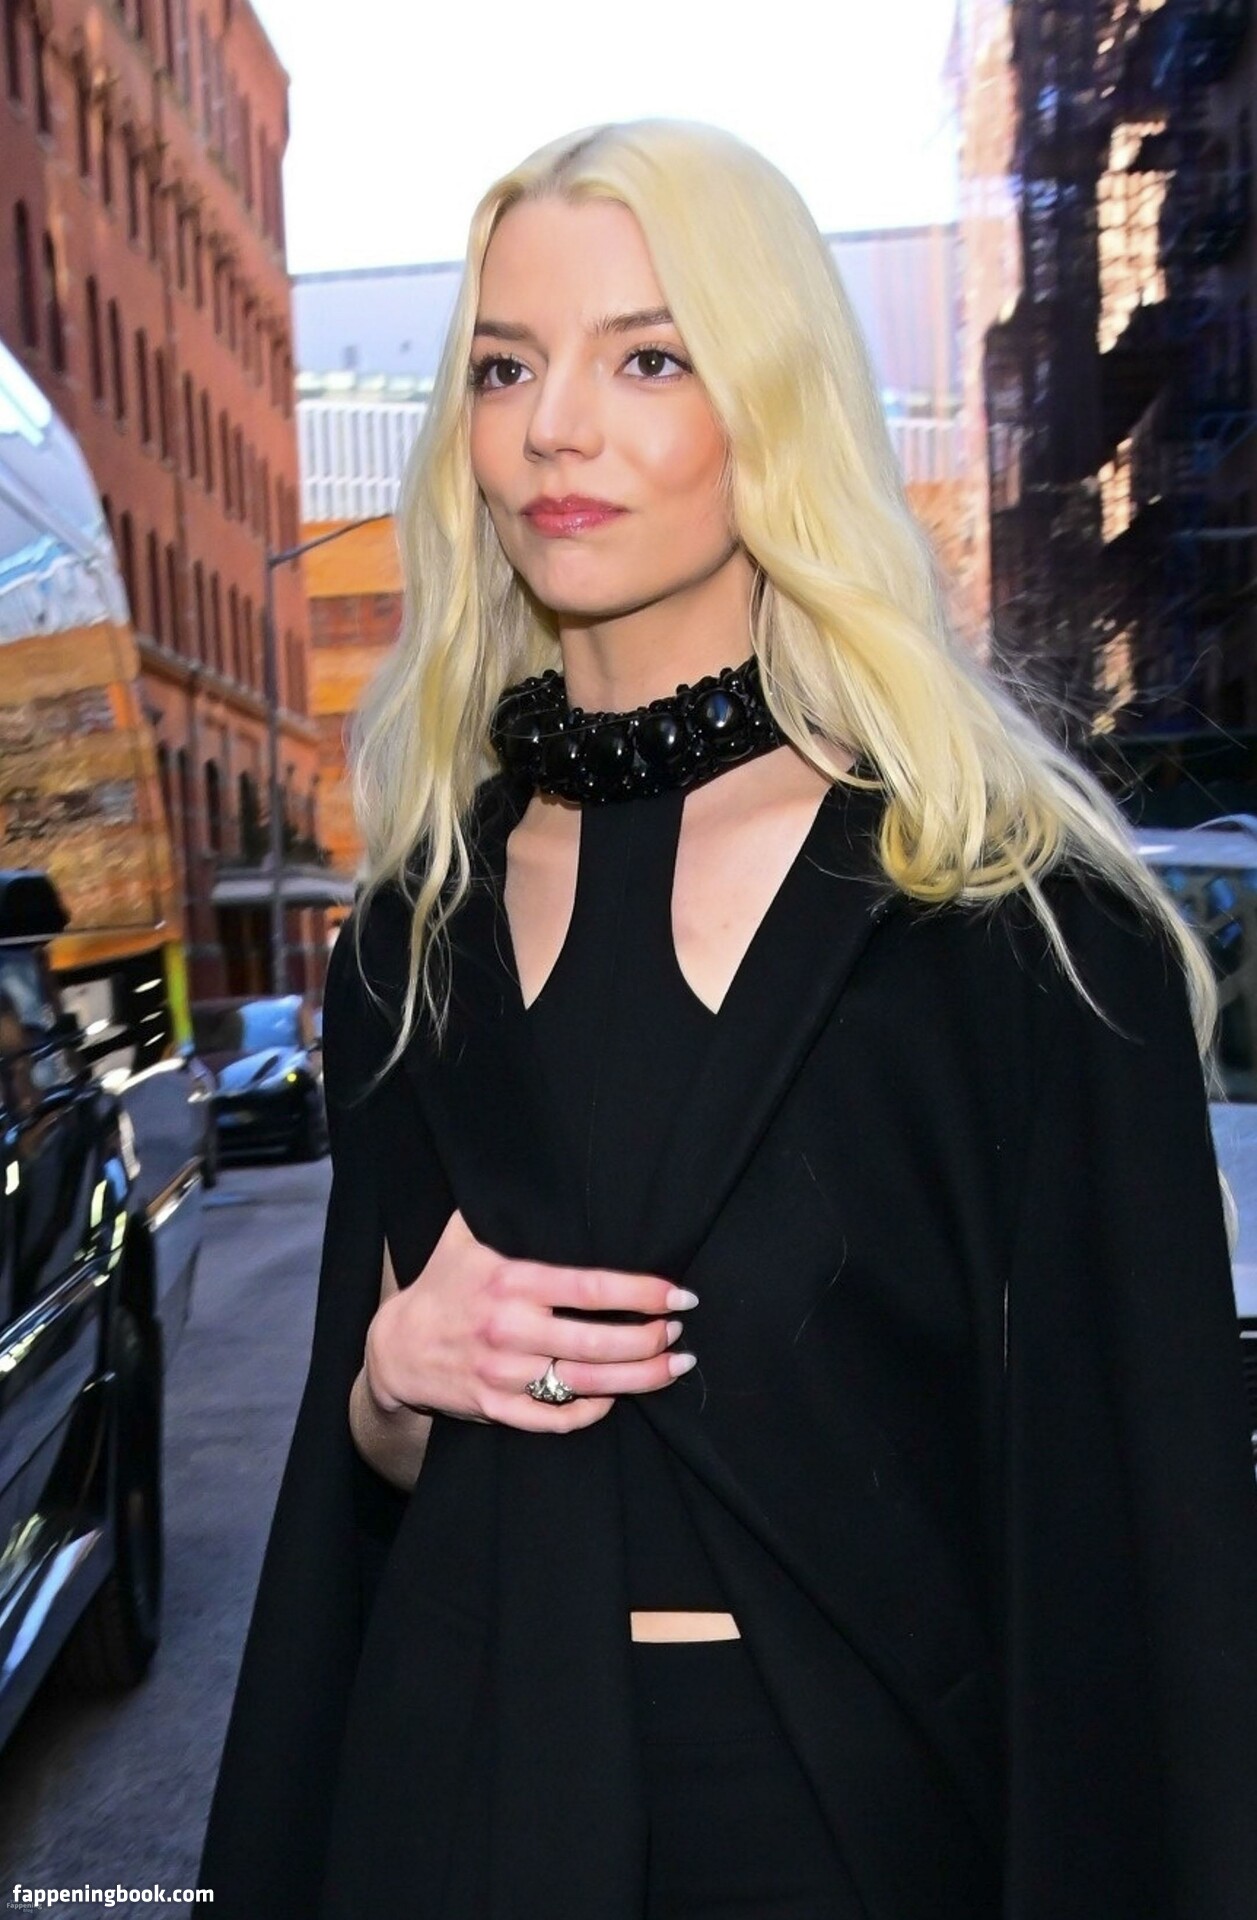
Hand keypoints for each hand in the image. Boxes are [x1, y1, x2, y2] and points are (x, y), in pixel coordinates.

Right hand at [363, 1208, 698, 1432]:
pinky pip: (555, 1419)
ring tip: (674, 1364)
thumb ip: (508, 1207)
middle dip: (652, 1339)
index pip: (591, 1288)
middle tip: (681, 1330)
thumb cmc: (444, 1282)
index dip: (643, 1293)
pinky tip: (620, 1396)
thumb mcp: (466, 1233)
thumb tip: (551, 1170)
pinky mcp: (496, 1410)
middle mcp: (508, 1329)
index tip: (678, 1294)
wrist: (396, 1347)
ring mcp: (502, 1374)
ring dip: (640, 1378)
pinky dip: (594, 1411)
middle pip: (599, 1343)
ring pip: (586, 1385)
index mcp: (509, 1281)